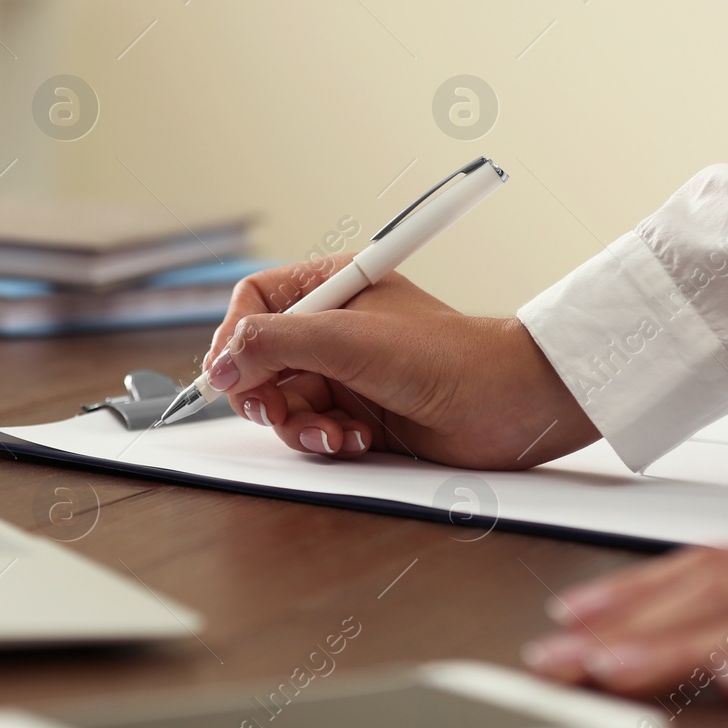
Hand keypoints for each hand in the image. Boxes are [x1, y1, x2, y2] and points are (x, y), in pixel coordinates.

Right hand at [200, 255, 597, 469]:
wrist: (508, 404)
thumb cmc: (446, 356)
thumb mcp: (346, 339)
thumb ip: (274, 344)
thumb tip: (219, 365)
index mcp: (332, 287)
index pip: (254, 304)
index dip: (234, 340)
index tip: (228, 373)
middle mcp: (334, 328)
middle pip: (259, 361)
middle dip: (265, 393)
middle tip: (277, 411)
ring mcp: (346, 372)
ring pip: (283, 403)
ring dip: (301, 424)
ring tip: (335, 432)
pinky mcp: (360, 412)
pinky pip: (314, 429)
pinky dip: (327, 439)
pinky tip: (358, 439)